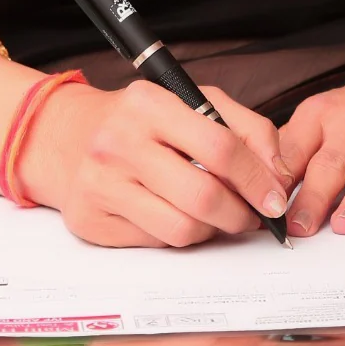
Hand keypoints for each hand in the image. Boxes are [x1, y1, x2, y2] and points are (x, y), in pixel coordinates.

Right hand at [21, 79, 293, 247]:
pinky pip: (155, 243)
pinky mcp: (90, 222)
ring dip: (212, 230)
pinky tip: (177, 215)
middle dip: (240, 214)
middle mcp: (119, 142)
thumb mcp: (193, 101)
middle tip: (251, 216)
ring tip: (217, 215)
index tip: (274, 197)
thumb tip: (278, 173)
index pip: (219, 147)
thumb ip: (245, 128)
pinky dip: (177, 235)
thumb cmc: (140, 120)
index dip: (256, 178)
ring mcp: (101, 184)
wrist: (66, 136)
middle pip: (202, 196)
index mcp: (149, 104)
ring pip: (181, 229)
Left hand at [279, 62, 344, 236]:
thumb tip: (257, 184)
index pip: (295, 149)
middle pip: (331, 163)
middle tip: (298, 228)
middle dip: (313, 197)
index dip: (279, 180)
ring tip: (343, 227)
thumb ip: (294, 145)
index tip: (266, 207)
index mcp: (322, 114)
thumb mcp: (324, 113)